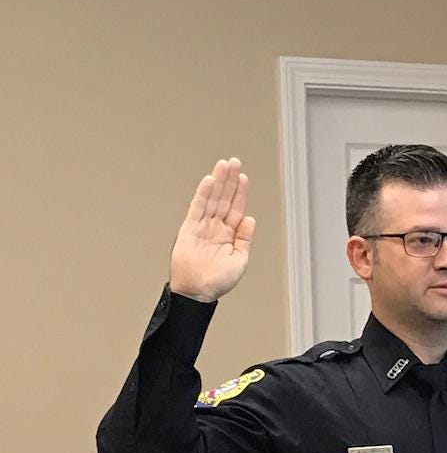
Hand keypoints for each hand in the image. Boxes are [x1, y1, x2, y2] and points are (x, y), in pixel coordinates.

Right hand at [170, 158, 255, 302]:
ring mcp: (203, 226)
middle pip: (224, 198)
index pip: (235, 208)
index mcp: (229, 234)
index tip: (243, 177)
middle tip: (234, 162)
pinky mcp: (190, 228)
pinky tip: (209, 181)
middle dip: (230, 180)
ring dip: (218, 182)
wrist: (198, 291)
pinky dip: (203, 194)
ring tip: (224, 165)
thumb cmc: (218, 280)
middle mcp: (216, 227)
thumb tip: (250, 218)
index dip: (240, 192)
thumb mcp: (239, 259)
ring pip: (212, 199)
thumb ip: (244, 238)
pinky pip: (197, 208)